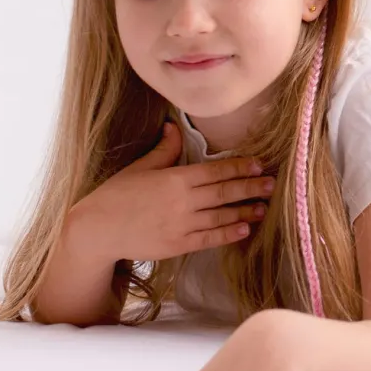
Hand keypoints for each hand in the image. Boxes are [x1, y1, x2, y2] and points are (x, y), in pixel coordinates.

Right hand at [73, 121, 274, 263]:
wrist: (98, 229)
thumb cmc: (116, 195)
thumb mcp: (140, 166)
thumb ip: (164, 148)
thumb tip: (174, 125)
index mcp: (174, 178)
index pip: (215, 171)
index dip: (239, 167)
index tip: (258, 164)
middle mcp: (182, 202)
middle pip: (224, 193)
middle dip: (250, 188)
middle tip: (272, 184)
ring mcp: (181, 225)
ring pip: (221, 217)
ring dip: (245, 211)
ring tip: (264, 207)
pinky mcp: (177, 245)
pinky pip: (209, 238)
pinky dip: (228, 234)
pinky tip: (244, 229)